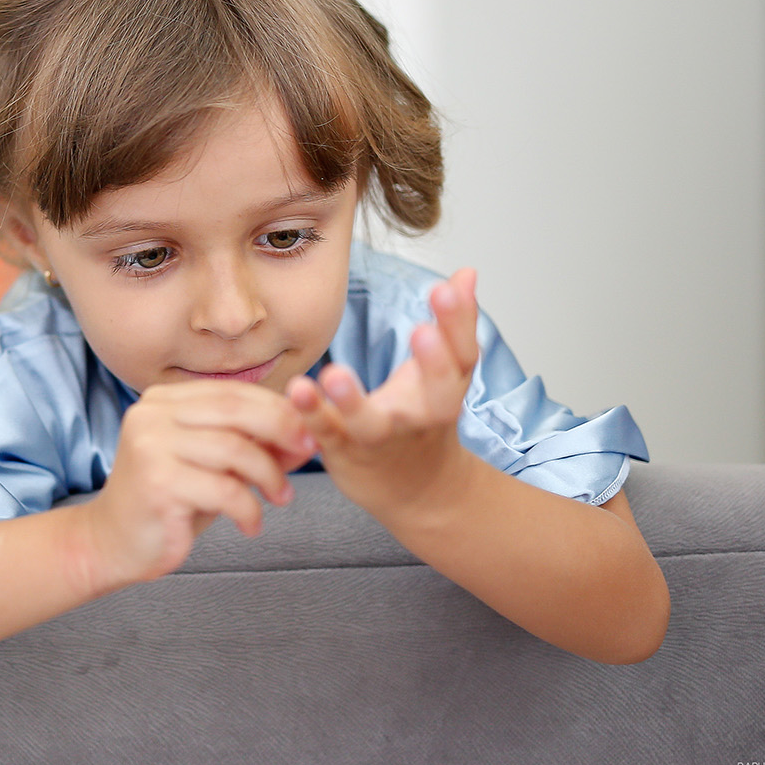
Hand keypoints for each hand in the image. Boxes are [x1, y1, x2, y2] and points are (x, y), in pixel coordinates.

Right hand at [72, 380, 315, 593]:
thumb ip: (252, 446)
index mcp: (163, 400)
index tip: (308, 432)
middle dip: (282, 429)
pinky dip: (249, 509)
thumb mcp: (214, 466)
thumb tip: (307, 436)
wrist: (113, 542)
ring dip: (269, 475)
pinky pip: (224, 490)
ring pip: (234, 449)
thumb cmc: (169, 501)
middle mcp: (152, 415)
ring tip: (281, 498)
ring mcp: (151, 447)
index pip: (232, 392)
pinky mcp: (158, 483)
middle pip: (235, 409)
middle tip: (307, 453)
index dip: (277, 407)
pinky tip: (251, 525)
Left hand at [286, 268, 480, 520]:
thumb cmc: (423, 418)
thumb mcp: (444, 370)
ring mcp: (382, 437)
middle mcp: (421, 416)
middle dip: (433, 363)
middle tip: (423, 331)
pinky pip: (328, 435)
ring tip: (334, 374)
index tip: (447, 289)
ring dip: (353, 401)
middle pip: (437, 394)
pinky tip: (297, 389)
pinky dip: (312, 416)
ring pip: (372, 423)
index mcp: (447, 389)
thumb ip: (453, 322)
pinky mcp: (346, 452)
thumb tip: (467, 272)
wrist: (417, 492)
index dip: (458, 323)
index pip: (462, 355)